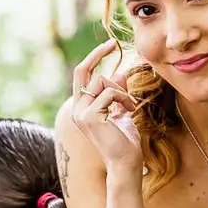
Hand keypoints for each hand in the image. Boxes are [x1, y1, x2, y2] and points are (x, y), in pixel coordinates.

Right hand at [70, 40, 142, 171]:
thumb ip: (117, 94)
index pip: (82, 76)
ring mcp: (81, 113)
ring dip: (121, 89)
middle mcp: (76, 109)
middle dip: (97, 54)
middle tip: (113, 44)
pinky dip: (124, 98)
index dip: (93, 58)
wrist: (125, 163)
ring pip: (101, 81)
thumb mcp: (122, 111)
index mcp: (81, 107)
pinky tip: (130, 110)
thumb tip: (120, 72)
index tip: (108, 45)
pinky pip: (110, 92)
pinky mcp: (90, 116)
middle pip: (83, 71)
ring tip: (131, 105)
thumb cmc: (125, 141)